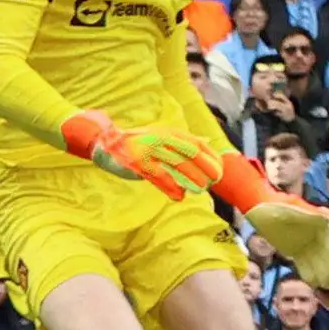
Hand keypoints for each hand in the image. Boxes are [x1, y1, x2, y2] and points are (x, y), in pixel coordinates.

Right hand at [61, 109, 205, 199]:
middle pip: (190, 153)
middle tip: (215, 180)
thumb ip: (183, 140)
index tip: (221, 169)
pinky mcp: (138, 163)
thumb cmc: (139, 141)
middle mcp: (161, 139)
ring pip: (177, 165)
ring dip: (191, 178)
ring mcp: (150, 150)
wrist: (107, 142)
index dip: (211, 157)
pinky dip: (171, 187)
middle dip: (205, 167)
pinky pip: (158, 176)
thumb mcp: (162, 135)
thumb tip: (206, 141)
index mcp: (169, 133)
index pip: (196, 143)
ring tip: (201, 190)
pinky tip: (179, 196)